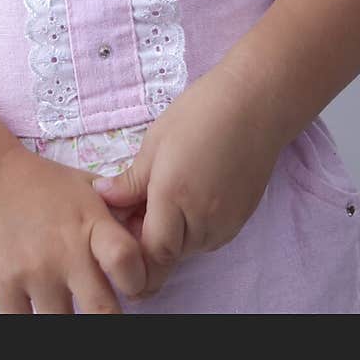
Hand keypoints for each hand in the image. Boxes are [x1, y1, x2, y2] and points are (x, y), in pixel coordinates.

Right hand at [0, 143, 148, 312]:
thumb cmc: (47, 184)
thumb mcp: (89, 188)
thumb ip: (119, 215)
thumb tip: (153, 240)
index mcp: (91, 223)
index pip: (127, 261)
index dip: (137, 281)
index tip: (132, 285)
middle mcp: (65, 251)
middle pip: (103, 313)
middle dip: (111, 322)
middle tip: (105, 313)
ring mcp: (34, 272)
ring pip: (65, 327)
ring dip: (71, 323)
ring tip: (70, 308)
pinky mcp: (4, 287)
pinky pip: (26, 327)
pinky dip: (37, 323)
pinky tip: (41, 309)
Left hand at [92, 62, 283, 297]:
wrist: (256, 104)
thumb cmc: (200, 113)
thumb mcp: (155, 141)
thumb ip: (130, 181)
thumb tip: (103, 198)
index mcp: (174, 198)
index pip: (151, 254)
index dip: (133, 250)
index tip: (122, 227)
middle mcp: (202, 220)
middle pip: (168, 254)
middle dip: (149, 239)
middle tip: (139, 202)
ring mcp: (226, 224)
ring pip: (189, 248)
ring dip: (172, 233)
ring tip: (166, 192)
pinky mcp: (241, 221)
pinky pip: (208, 237)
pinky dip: (193, 226)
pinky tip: (191, 192)